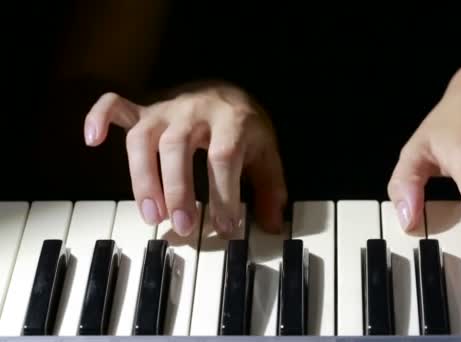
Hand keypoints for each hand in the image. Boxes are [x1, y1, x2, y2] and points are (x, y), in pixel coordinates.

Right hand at [83, 81, 286, 236]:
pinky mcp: (146, 110)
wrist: (229, 92)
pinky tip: (92, 140)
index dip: (223, 194)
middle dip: (178, 190)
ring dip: (142, 177)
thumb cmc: (245, 128)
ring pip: (143, 137)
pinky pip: (116, 105)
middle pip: (177, 147)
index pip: (223, 156)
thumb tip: (271, 226)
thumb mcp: (266, 154)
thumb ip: (270, 189)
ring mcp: (166, 109)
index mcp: (231, 120)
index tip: (225, 227)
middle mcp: (194, 111)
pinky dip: (99, 118)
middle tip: (182, 226)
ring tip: (150, 214)